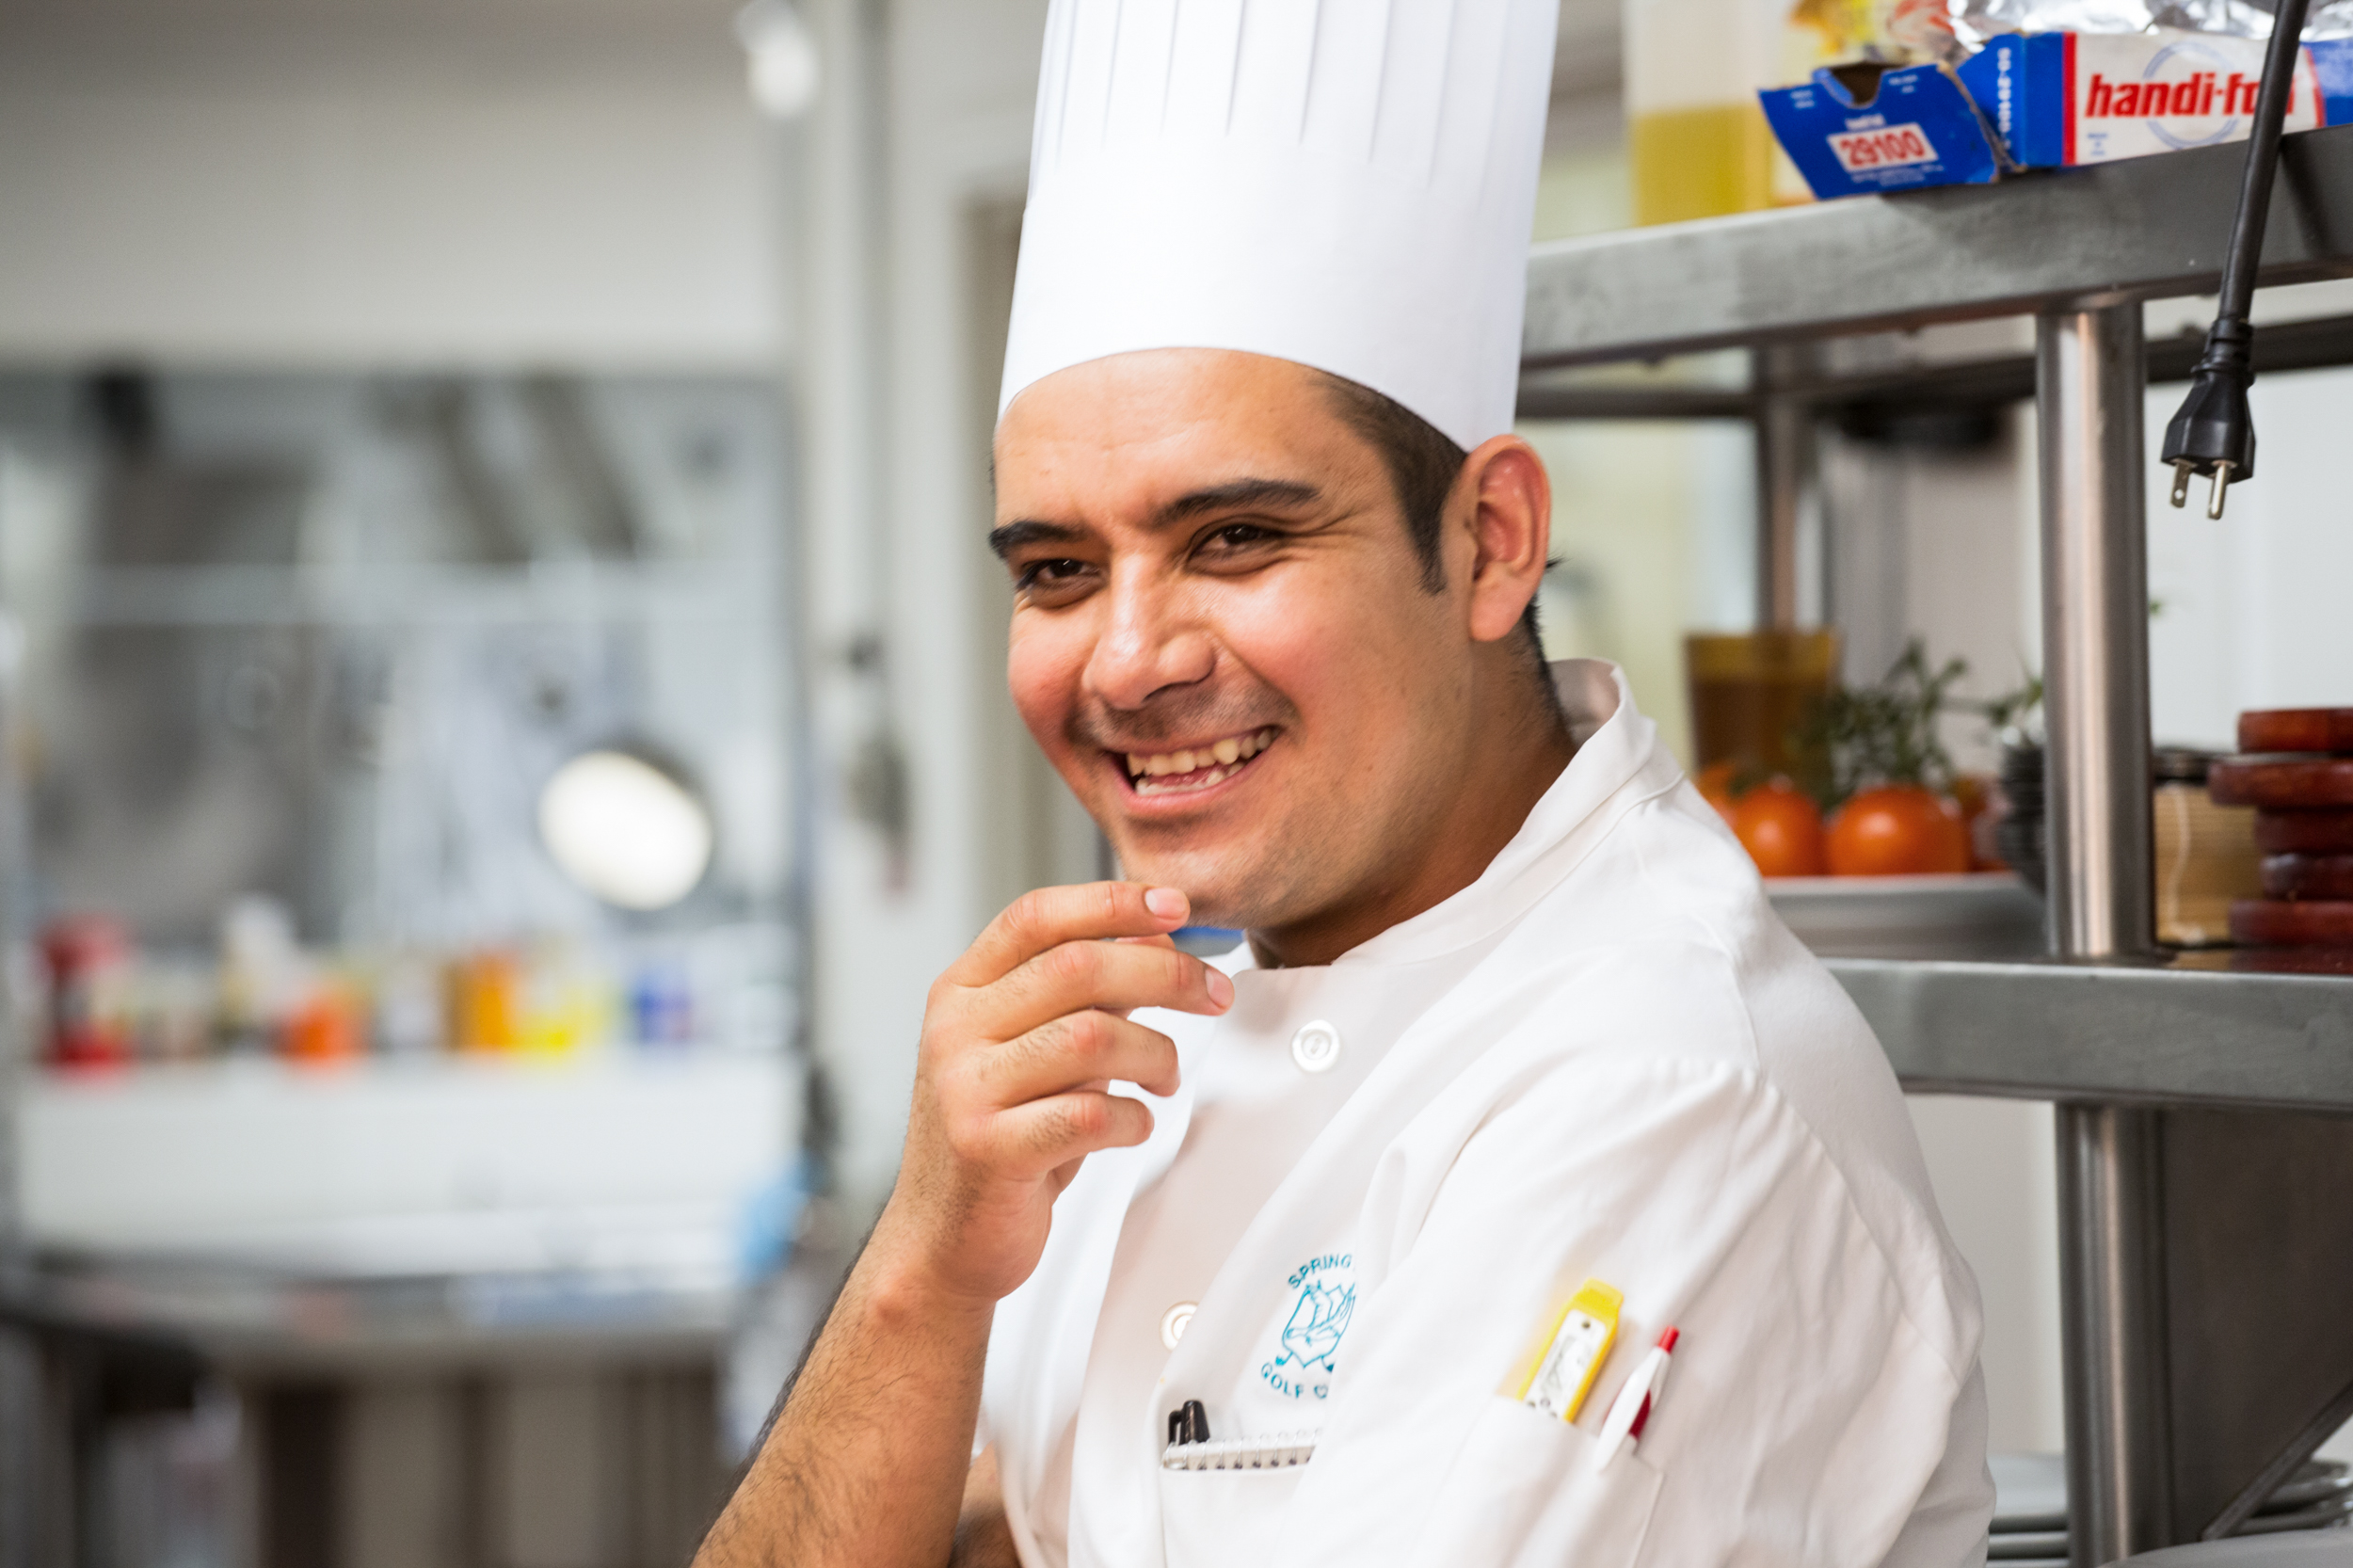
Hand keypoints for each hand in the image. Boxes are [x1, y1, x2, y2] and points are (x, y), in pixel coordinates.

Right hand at [870, 882, 1233, 1307]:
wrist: (941, 1239)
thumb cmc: (999, 1136)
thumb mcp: (1030, 1051)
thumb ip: (1080, 997)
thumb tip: (1159, 941)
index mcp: (962, 991)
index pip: (1037, 916)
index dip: (1112, 902)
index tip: (1176, 907)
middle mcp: (956, 1030)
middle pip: (1078, 966)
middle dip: (1164, 974)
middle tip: (1213, 994)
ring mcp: (966, 1089)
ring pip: (1091, 1036)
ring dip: (1155, 1053)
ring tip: (1165, 1076)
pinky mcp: (989, 1149)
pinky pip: (1089, 1114)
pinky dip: (1133, 1116)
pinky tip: (1135, 1123)